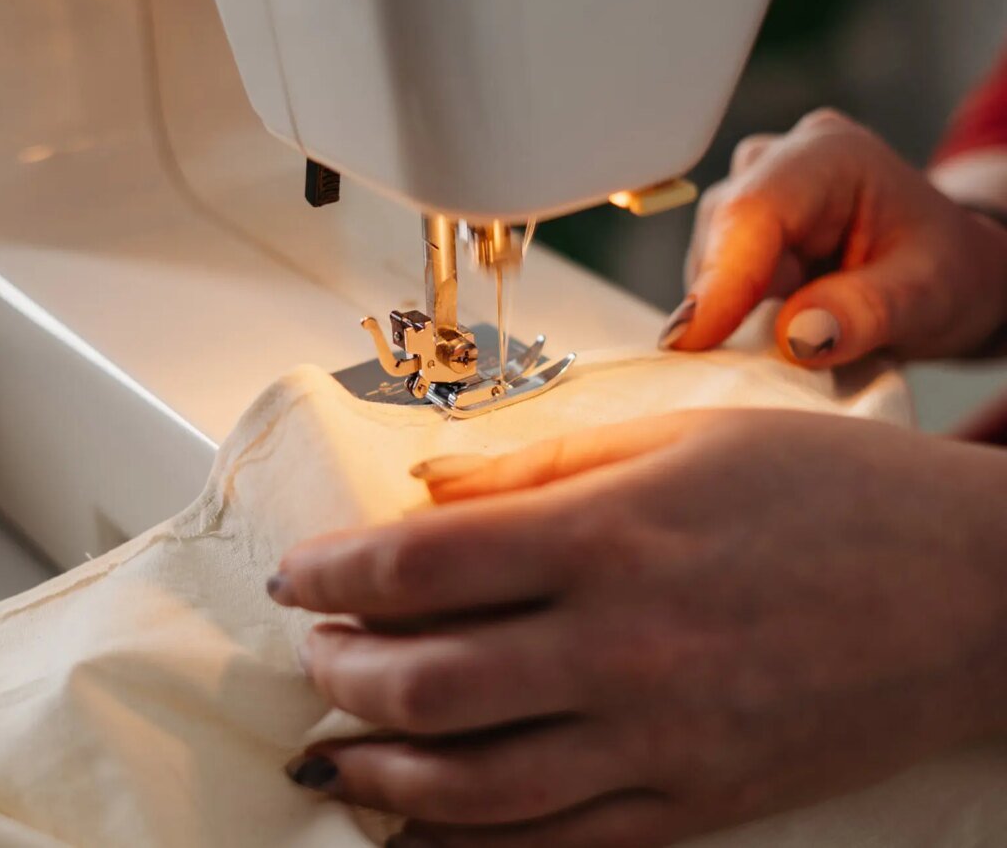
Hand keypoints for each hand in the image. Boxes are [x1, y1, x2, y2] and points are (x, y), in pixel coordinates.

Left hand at [270, 411, 1006, 847]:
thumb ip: (545, 462)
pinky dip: (468, 843)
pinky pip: (556, 845)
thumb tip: (435, 481)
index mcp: (614, 536)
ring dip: (380, 769)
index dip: (338, 570)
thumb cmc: (832, 491)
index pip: (424, 563)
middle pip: (427, 681)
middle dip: (340, 669)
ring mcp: (661, 742)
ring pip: (473, 788)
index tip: (300, 574)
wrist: (970, 589)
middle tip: (313, 654)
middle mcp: (625, 648)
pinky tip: (423, 822)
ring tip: (334, 751)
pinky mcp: (698, 802)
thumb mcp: (684, 434)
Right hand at [666, 109, 1006, 365]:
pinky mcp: (738, 228)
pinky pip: (711, 275)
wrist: (947, 269)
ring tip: (795, 334)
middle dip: (729, 300)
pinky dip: (731, 312)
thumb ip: (866, 313)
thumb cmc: (945, 272)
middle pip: (720, 232)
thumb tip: (795, 336)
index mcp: (831, 157)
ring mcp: (753, 190)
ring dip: (732, 309)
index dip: (720, 278)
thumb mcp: (928, 298)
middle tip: (769, 357)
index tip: (692, 340)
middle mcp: (780, 160)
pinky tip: (772, 326)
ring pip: (707, 256)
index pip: (753, 211)